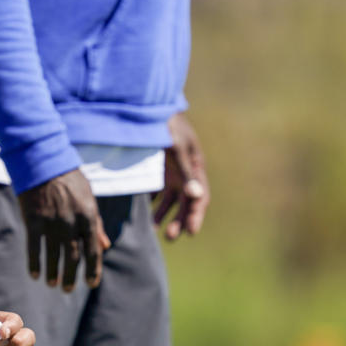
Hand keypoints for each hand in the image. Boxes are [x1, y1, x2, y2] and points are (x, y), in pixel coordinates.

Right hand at [18, 168, 109, 290]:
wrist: (43, 162)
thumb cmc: (69, 180)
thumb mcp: (88, 199)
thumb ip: (97, 224)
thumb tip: (105, 246)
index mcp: (89, 217)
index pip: (93, 251)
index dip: (93, 270)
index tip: (91, 284)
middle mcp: (72, 224)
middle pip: (74, 258)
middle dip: (71, 276)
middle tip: (68, 289)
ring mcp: (51, 224)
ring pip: (54, 257)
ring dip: (53, 273)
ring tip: (52, 284)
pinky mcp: (33, 221)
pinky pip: (34, 249)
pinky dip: (35, 264)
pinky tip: (35, 275)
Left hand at [153, 112, 208, 239]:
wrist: (153, 108)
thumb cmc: (169, 126)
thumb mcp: (178, 149)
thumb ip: (186, 173)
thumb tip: (196, 197)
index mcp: (196, 169)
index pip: (200, 198)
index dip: (195, 216)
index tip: (190, 232)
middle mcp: (186, 173)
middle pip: (185, 202)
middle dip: (179, 220)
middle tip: (170, 237)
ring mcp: (172, 171)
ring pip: (170, 198)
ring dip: (165, 213)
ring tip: (155, 227)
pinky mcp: (158, 168)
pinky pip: (157, 189)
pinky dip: (153, 201)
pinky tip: (145, 211)